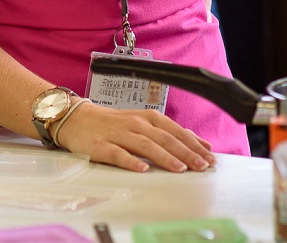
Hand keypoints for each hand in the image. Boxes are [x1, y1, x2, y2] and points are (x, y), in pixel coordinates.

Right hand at [53, 101, 215, 172]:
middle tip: (202, 166)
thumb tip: (197, 142)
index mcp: (149, 118)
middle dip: (186, 153)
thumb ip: (169, 133)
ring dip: (165, 157)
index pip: (176, 132)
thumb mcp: (144, 124)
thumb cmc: (113, 124)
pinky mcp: (101, 145)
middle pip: (165, 138)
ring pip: (146, 145)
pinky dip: (131, 161)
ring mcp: (119, 134)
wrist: (77, 119)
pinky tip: (142, 169)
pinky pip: (118, 154)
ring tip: (180, 169)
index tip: (209, 157)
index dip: (194, 144)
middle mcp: (136, 124)